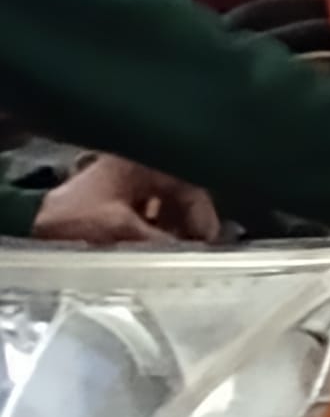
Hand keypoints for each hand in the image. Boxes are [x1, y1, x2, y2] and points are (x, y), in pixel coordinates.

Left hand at [32, 156, 219, 245]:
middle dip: (191, 223)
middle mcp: (139, 166)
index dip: (204, 214)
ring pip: (167, 204)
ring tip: (180, 252)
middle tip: (197, 250)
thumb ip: (162, 241)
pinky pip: (150, 212)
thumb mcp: (123, 230)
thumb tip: (192, 253)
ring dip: (176, 228)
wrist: (32, 224)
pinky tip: (159, 248)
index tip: (209, 241)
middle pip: (181, 193)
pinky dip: (159, 230)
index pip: (191, 184)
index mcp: (144, 163)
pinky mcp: (116, 198)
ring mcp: (126, 181)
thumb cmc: (76, 218)